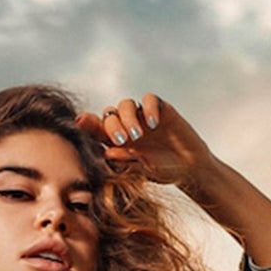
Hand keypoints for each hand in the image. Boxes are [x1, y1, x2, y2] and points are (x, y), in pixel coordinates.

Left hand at [76, 93, 212, 191]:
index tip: (80, 122)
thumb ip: (126, 162)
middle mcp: (126, 125)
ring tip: (138, 135)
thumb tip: (107, 152)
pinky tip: (153, 124)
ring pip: (126, 104)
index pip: (96, 128)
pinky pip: (149, 99)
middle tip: (122, 140)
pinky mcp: (160, 109)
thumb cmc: (162, 172)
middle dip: (112, 126)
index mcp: (115, 141)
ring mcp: (142, 115)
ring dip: (128, 117)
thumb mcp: (142, 170)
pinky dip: (149, 108)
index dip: (87, 123)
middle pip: (109, 115)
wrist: (190, 167)